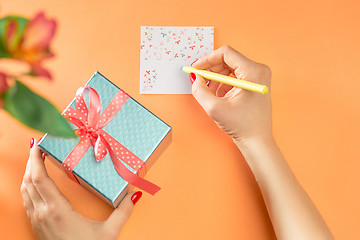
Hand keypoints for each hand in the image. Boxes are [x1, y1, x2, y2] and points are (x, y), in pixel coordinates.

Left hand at [20, 138, 141, 239]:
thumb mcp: (109, 232)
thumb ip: (123, 211)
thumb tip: (134, 193)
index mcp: (57, 210)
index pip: (39, 178)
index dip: (35, 159)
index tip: (38, 144)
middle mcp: (42, 214)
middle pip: (28, 180)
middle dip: (30, 161)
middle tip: (38, 146)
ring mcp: (37, 221)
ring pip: (25, 190)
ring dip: (29, 173)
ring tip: (36, 160)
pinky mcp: (37, 227)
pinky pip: (27, 200)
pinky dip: (29, 186)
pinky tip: (37, 183)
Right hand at [191, 45, 272, 145]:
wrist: (256, 140)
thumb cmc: (242, 126)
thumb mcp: (214, 108)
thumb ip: (200, 89)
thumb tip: (195, 77)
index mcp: (253, 72)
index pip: (226, 53)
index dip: (207, 59)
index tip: (196, 68)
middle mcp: (259, 70)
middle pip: (228, 60)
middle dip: (211, 70)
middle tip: (199, 80)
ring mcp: (259, 76)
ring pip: (230, 68)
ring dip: (216, 78)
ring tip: (210, 93)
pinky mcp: (255, 83)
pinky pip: (235, 76)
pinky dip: (224, 83)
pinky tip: (220, 96)